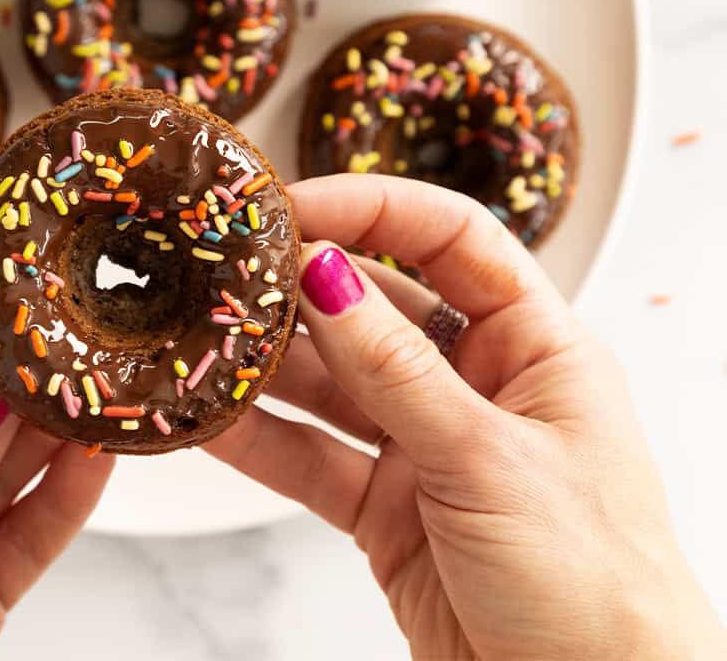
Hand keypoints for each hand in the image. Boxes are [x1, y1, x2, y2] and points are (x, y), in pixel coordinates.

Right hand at [207, 174, 725, 659]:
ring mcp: (425, 447)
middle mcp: (475, 386)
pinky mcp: (384, 508)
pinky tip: (208, 419)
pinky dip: (260, 441)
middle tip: (225, 272)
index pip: (452, 239)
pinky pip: (310, 458)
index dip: (372, 209)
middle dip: (299, 289)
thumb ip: (395, 371)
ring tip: (198, 342)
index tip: (293, 208)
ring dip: (266, 367)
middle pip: (375, 308)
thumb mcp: (488, 459)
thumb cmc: (592, 583)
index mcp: (535, 349)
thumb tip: (325, 275)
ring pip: (330, 385)